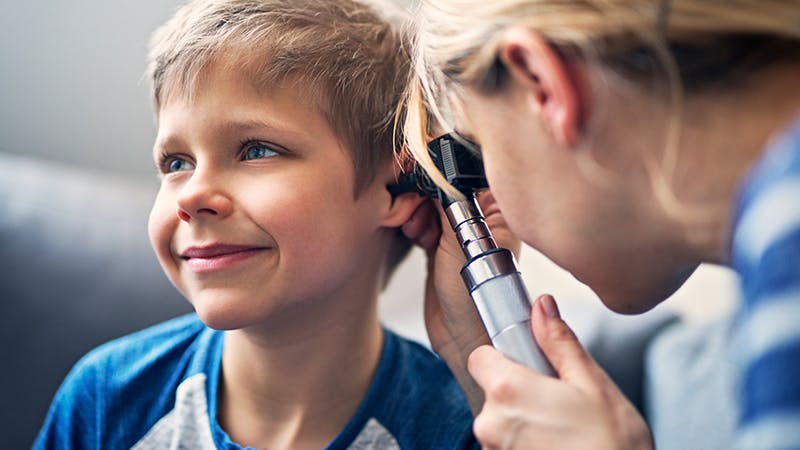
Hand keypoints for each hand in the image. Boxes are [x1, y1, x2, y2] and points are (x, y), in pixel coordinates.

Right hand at [402, 191, 519, 411]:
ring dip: (416, 210)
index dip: (443, 170)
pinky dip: (413, 224)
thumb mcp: (462, 243)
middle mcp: (481, 220)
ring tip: (414, 226)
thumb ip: (448, 205)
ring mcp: (459, 235)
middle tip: (412, 202)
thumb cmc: (476, 299)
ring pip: (430, 205)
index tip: (420, 167)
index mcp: (498, 212)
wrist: (462, 340)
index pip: (469, 175)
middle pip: (446, 187)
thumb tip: (433, 173)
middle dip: (424, 191)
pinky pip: (422, 223)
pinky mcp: (439, 249)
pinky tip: (413, 233)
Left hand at [468, 294, 652, 449]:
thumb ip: (559, 342)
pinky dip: (526, 442)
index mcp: (508, 391)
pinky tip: (557, 446)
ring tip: (562, 427)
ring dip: (523, 419)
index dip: (502, 356)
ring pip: (500, 421)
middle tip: (557, 399)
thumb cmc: (613, 445)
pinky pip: (507, 446)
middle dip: (519, 390)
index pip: (479, 358)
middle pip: (491, 391)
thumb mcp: (592, 384)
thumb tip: (542, 306)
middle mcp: (491, 424)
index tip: (526, 362)